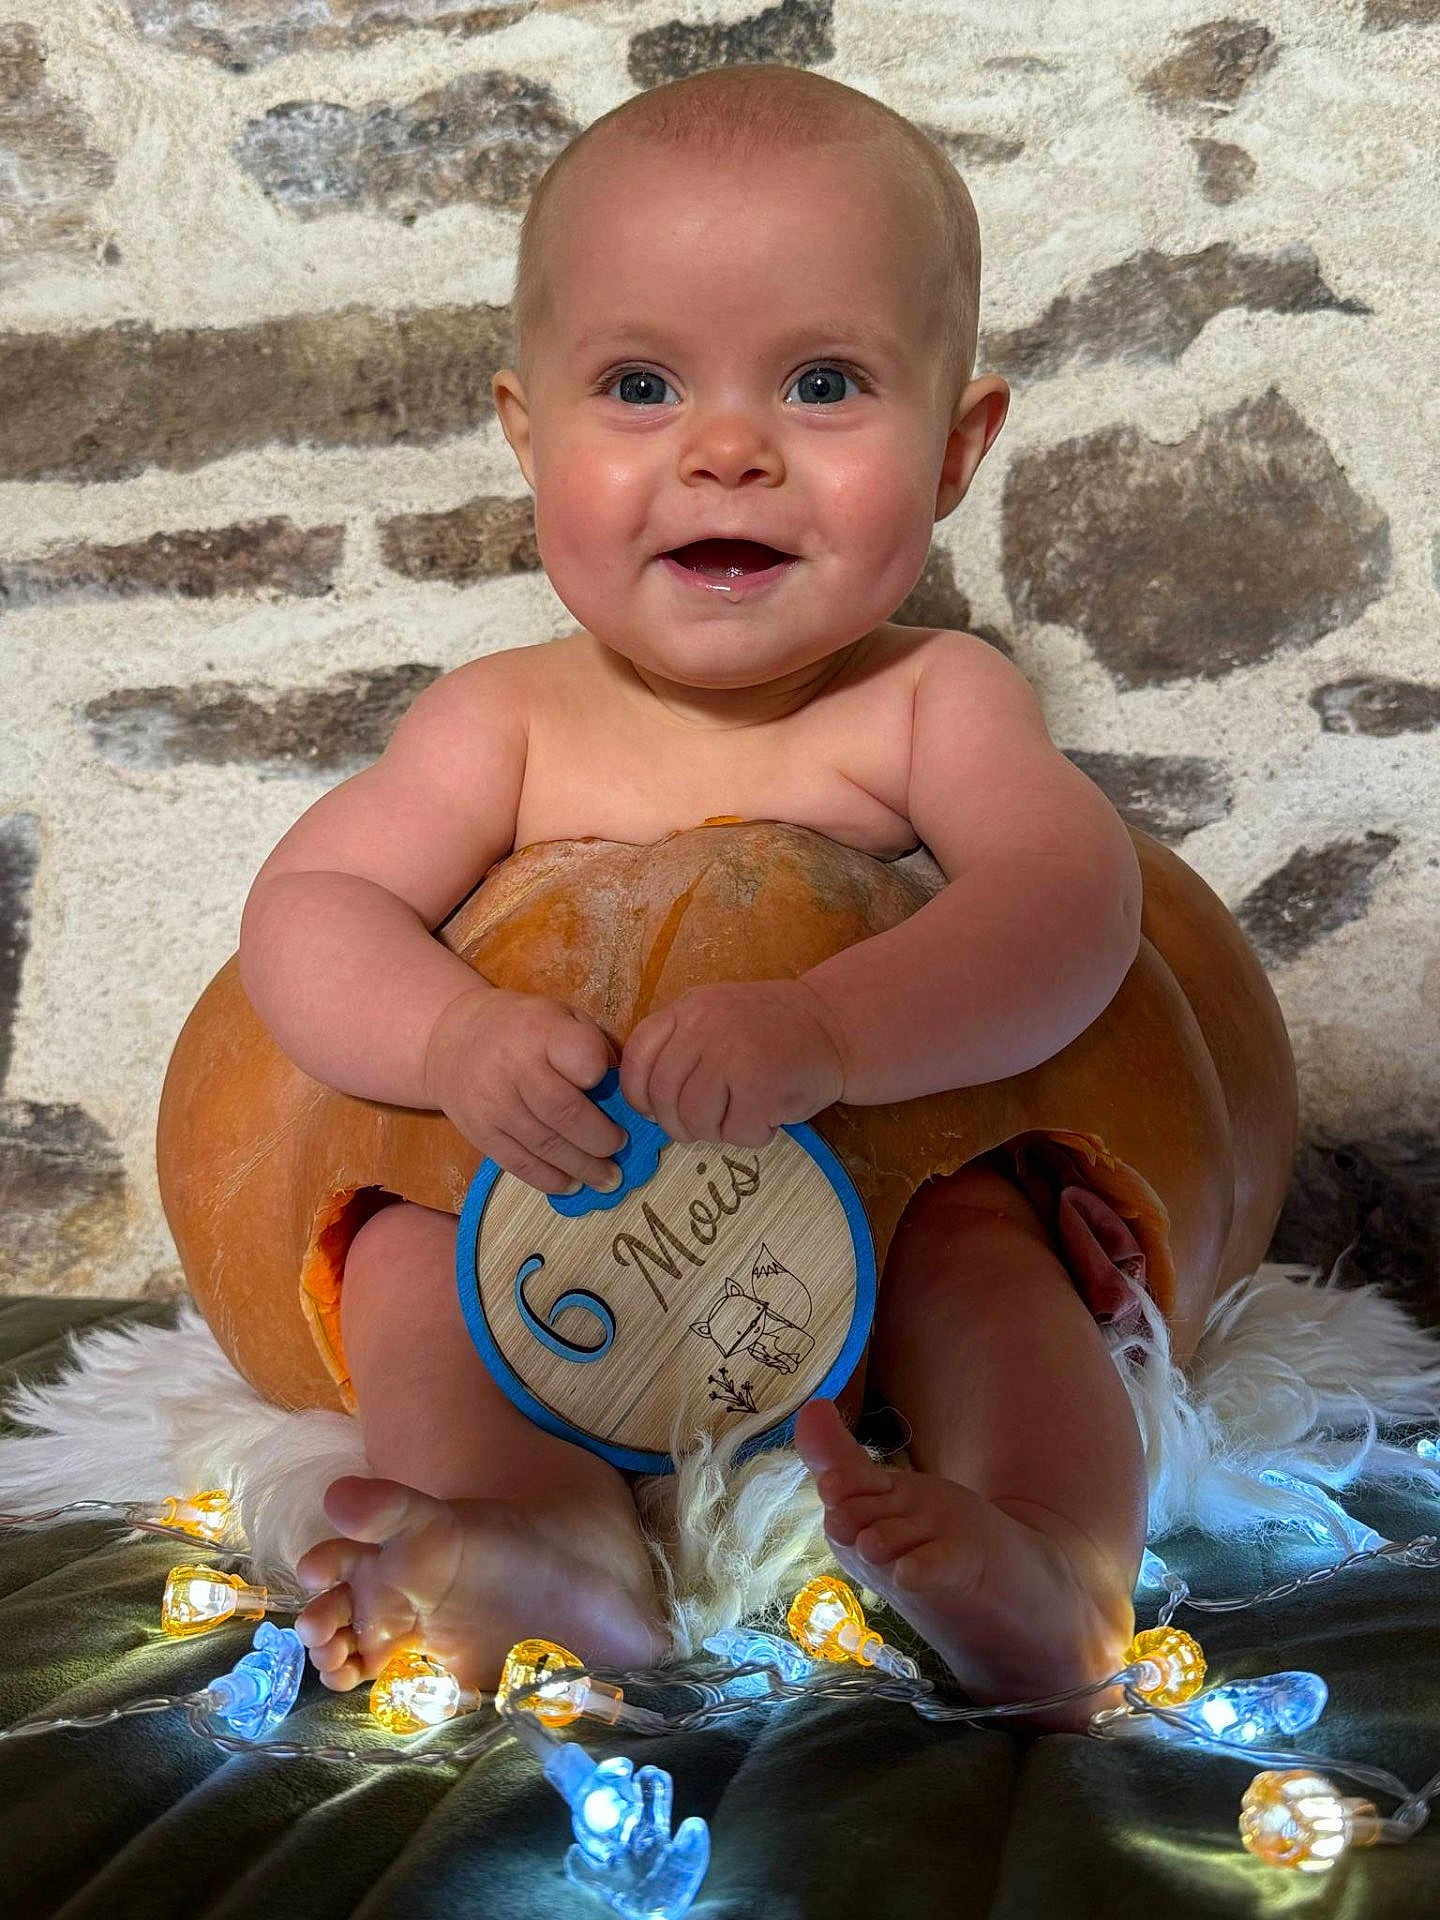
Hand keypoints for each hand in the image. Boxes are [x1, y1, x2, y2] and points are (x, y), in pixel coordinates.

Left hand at [619, 978, 847, 1145]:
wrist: (836, 1026)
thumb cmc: (773, 1032)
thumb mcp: (717, 1019)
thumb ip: (680, 1047)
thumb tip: (646, 1104)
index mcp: (689, 1008)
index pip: (637, 1058)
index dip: (638, 1095)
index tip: (653, 1111)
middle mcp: (705, 1026)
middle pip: (662, 1097)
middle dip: (678, 1124)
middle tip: (703, 1127)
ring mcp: (732, 1054)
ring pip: (694, 1120)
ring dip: (716, 1132)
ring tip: (740, 1118)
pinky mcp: (761, 1085)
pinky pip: (736, 1133)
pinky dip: (753, 1136)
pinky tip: (769, 1116)